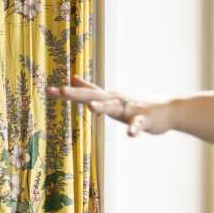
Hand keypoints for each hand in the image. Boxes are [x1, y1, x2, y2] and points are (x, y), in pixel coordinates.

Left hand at [47, 75, 173, 136]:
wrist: (165, 111)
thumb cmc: (133, 105)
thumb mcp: (108, 97)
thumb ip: (90, 88)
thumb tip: (73, 77)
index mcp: (105, 98)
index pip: (82, 94)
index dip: (65, 93)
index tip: (47, 90)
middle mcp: (115, 100)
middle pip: (93, 96)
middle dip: (77, 94)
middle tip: (60, 90)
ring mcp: (129, 109)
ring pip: (114, 107)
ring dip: (103, 106)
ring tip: (90, 107)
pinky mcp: (144, 119)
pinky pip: (138, 125)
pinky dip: (134, 129)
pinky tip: (130, 135)